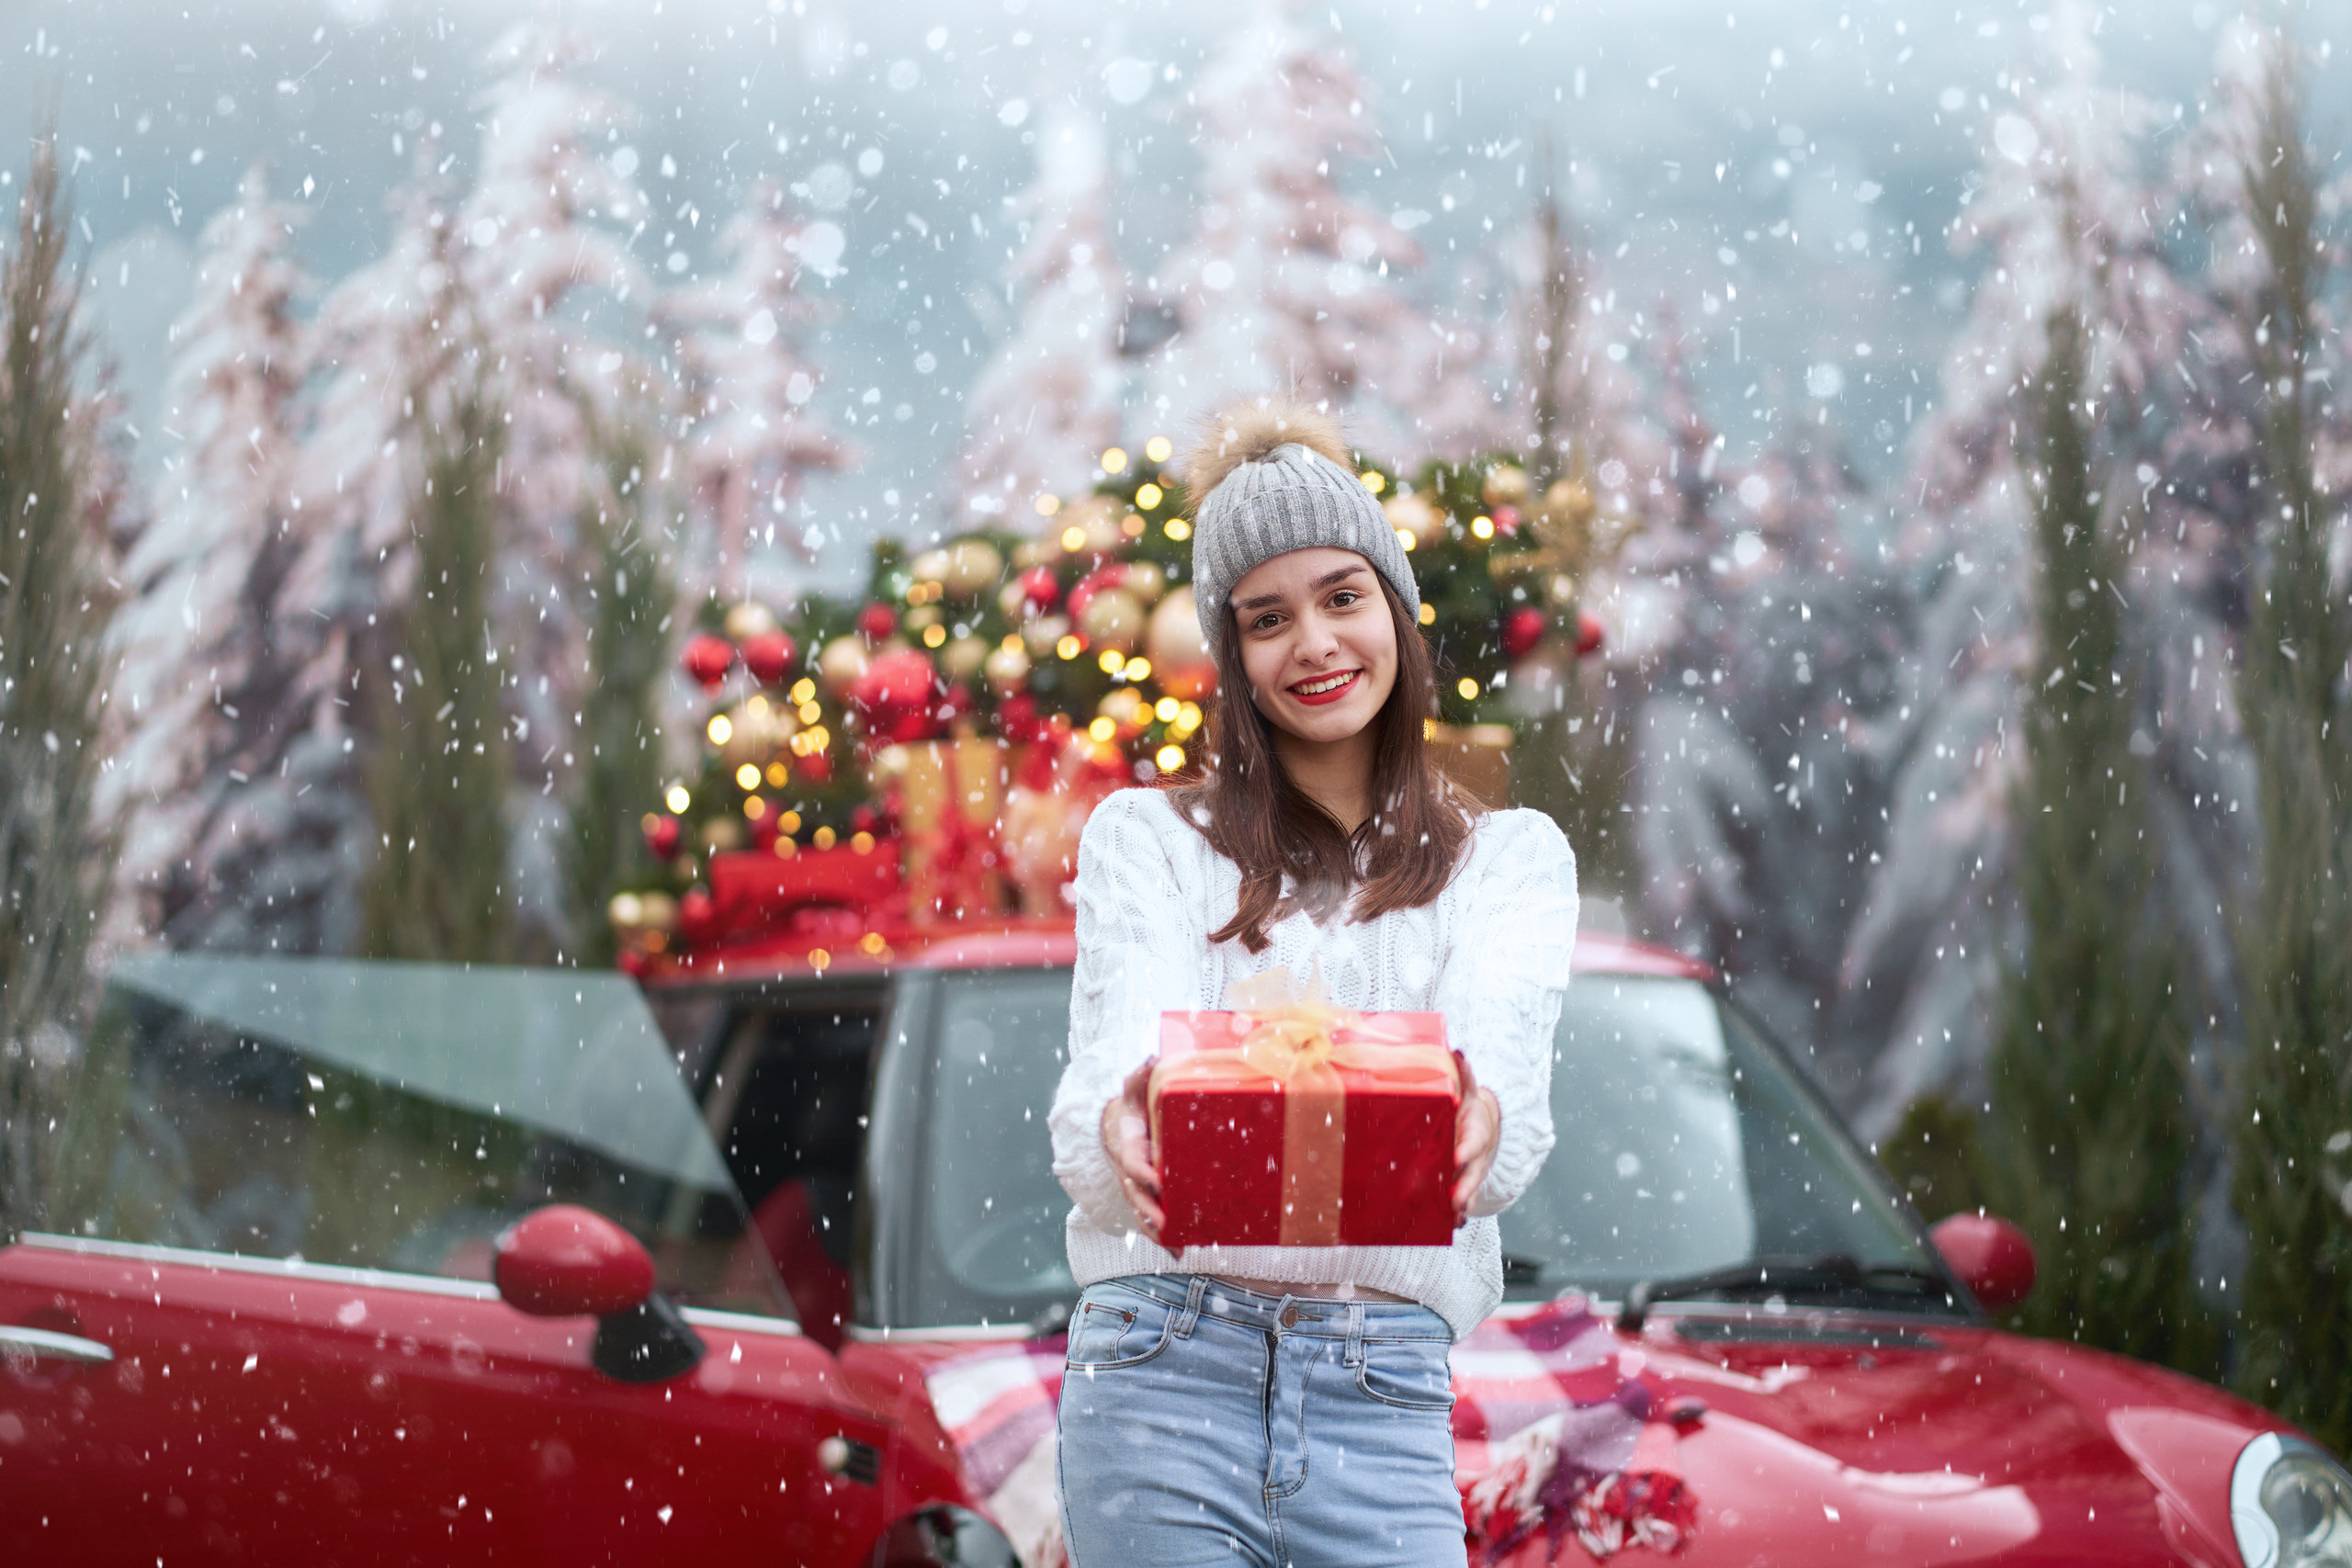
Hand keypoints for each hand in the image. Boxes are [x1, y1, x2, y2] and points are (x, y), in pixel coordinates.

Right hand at [1101, 1060, 1163, 1240]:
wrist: (1118, 1128)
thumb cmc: (1131, 1108)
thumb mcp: (1132, 1091)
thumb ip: (1139, 1076)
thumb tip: (1151, 1057)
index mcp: (1128, 1147)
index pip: (1132, 1162)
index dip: (1142, 1171)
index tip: (1157, 1178)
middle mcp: (1130, 1172)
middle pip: (1136, 1196)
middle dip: (1148, 1211)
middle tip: (1164, 1224)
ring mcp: (1137, 1188)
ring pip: (1142, 1214)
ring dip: (1156, 1232)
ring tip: (1173, 1246)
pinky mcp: (1147, 1198)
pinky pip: (1152, 1221)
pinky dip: (1162, 1239)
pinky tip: (1178, 1252)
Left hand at [1452, 1055, 1500, 1224]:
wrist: (1483, 1121)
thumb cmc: (1466, 1105)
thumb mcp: (1466, 1088)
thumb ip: (1462, 1073)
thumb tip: (1458, 1052)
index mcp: (1475, 1127)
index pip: (1473, 1139)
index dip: (1466, 1149)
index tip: (1456, 1158)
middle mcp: (1477, 1151)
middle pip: (1474, 1170)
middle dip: (1466, 1186)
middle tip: (1456, 1201)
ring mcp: (1473, 1169)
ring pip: (1471, 1188)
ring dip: (1464, 1202)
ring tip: (1456, 1217)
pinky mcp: (1465, 1181)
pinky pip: (1465, 1197)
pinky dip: (1460, 1212)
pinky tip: (1452, 1224)